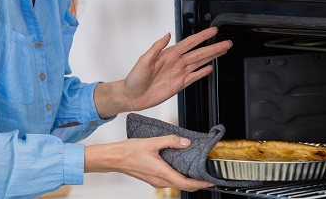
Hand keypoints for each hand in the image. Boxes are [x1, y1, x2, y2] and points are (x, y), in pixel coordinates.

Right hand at [84, 135, 214, 190]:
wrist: (115, 158)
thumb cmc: (129, 152)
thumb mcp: (152, 142)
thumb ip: (171, 141)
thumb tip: (186, 142)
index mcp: (161, 173)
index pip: (186, 183)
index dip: (200, 184)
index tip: (210, 182)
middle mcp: (159, 180)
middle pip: (183, 185)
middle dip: (197, 183)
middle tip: (207, 176)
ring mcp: (155, 180)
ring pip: (176, 183)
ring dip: (188, 179)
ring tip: (197, 170)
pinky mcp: (152, 177)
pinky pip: (169, 179)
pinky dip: (178, 176)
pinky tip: (180, 166)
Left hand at [123, 27, 230, 111]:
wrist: (132, 96)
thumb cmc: (134, 78)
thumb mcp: (143, 60)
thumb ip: (156, 47)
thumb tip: (166, 35)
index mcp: (169, 54)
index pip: (189, 43)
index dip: (202, 37)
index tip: (213, 31)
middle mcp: (176, 62)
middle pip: (199, 52)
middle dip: (213, 47)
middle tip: (226, 42)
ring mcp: (179, 73)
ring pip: (200, 63)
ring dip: (212, 57)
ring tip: (223, 51)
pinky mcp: (179, 84)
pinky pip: (194, 77)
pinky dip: (203, 72)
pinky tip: (210, 68)